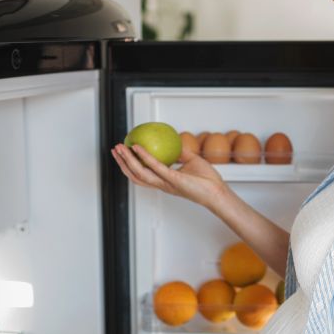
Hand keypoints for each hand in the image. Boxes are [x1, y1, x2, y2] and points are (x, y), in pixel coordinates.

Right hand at [111, 141, 227, 209]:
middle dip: (122, 163)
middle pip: (135, 175)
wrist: (217, 192)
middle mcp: (162, 184)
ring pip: (139, 173)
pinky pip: (155, 167)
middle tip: (115, 149)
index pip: (142, 174)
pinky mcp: (173, 179)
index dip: (131, 165)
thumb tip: (174, 142)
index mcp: (164, 181)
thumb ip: (181, 153)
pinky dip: (145, 157)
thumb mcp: (192, 160)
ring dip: (127, 161)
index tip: (124, 153)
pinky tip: (137, 147)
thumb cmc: (207, 179)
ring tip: (120, 148)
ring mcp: (165, 183)